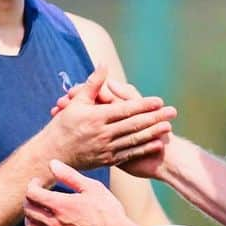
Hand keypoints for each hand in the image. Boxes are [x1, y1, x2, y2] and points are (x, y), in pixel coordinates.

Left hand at [25, 159, 136, 225]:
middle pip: (28, 211)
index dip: (32, 185)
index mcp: (60, 205)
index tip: (39, 183)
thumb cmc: (108, 212)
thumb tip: (52, 163)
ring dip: (32, 219)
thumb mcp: (92, 188)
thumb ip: (69, 175)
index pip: (32, 194)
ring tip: (41, 213)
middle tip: (39, 195)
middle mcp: (54, 224)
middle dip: (30, 200)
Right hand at [42, 69, 175, 171]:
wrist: (53, 154)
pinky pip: (129, 154)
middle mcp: (103, 133)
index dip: (143, 105)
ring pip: (134, 140)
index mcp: (96, 117)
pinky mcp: (107, 160)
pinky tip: (157, 143)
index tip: (159, 100)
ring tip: (168, 127)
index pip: (124, 110)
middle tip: (172, 112)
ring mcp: (106, 148)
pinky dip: (144, 149)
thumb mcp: (76, 102)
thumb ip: (93, 84)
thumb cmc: (64, 125)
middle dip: (155, 118)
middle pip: (134, 125)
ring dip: (153, 133)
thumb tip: (104, 64)